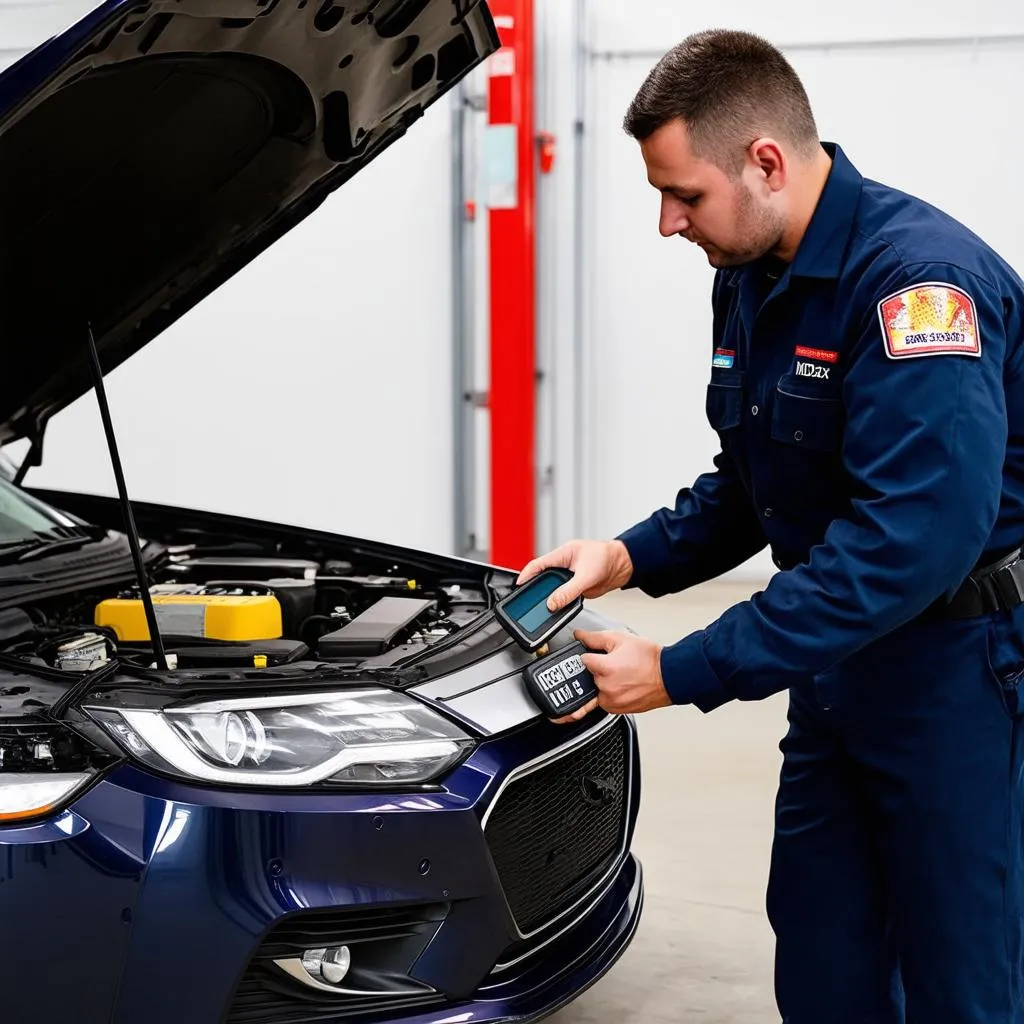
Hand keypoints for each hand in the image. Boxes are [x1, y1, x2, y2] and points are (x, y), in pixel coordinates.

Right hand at [516, 539, 633, 611]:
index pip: (538, 564)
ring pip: (553, 590)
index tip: (518, 585)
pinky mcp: (577, 588)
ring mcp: (570, 577)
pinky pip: (564, 597)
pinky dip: (560, 604)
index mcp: (563, 554)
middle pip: (543, 579)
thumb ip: (569, 591)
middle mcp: (564, 565)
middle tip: (527, 601)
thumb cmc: (607, 557)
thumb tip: (553, 602)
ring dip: (549, 598)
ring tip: (542, 608)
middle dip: (535, 589)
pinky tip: (558, 609)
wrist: (624, 565)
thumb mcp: (587, 575)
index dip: (526, 575)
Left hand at [549, 628, 671, 723]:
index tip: (597, 654)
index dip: (590, 654)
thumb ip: (595, 638)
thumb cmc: (650, 659)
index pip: (583, 660)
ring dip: (602, 683)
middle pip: (588, 675)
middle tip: (614, 664)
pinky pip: (603, 701)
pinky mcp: (616, 710)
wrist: (670, 677)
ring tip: (620, 675)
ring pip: (594, 689)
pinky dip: (607, 694)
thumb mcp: (621, 639)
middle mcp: (605, 687)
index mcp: (605, 668)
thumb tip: (579, 635)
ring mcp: (611, 701)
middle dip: (598, 669)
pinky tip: (620, 686)